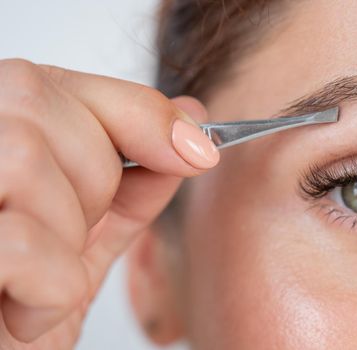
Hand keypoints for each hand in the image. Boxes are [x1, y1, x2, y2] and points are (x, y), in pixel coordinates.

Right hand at [0, 59, 218, 348]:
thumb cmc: (26, 301)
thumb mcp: (91, 232)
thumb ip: (138, 174)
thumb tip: (193, 118)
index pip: (57, 83)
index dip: (141, 113)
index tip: (199, 153)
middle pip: (39, 110)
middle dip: (92, 183)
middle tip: (77, 239)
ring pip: (24, 161)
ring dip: (66, 239)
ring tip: (46, 277)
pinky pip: (20, 242)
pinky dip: (50, 289)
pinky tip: (24, 312)